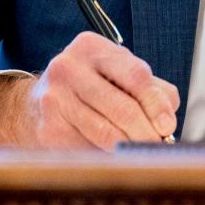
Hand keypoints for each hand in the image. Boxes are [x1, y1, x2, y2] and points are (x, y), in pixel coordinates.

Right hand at [0, 32, 179, 149]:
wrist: (36, 103)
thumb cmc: (90, 86)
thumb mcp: (118, 73)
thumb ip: (151, 89)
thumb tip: (168, 118)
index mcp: (92, 47)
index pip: (135, 75)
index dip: (155, 103)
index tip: (168, 125)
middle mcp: (69, 68)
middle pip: (120, 106)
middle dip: (145, 131)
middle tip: (158, 145)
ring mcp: (55, 99)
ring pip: (105, 132)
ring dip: (130, 147)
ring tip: (143, 152)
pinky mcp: (49, 129)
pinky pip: (88, 149)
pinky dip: (108, 156)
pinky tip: (115, 156)